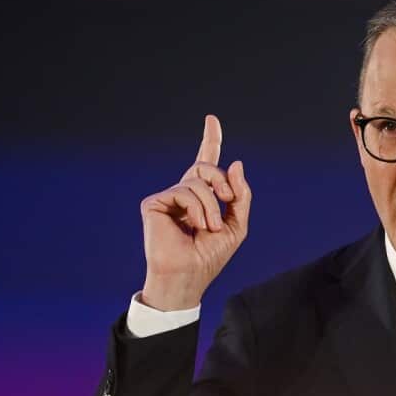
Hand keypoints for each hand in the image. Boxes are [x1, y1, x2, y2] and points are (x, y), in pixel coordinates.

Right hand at [139, 114, 251, 310]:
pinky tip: (196, 226)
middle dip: (222, 181)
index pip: (206, 163)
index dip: (210, 140)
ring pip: (197, 180)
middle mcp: (184, 193)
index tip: (212, 119)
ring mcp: (168, 197)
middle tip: (227, 200)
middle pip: (206, 166)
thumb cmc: (210, 257)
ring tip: (210, 227)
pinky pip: (183, 191)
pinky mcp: (154, 203)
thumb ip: (240, 195)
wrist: (188, 276)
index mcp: (203, 197)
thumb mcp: (237, 225)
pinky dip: (197, 208)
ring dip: (212, 205)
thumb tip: (236, 163)